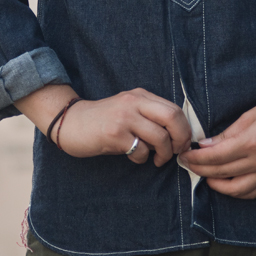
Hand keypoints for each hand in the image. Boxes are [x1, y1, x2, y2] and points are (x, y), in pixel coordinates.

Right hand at [55, 88, 192, 166]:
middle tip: (176, 152)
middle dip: (180, 138)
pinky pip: (140, 150)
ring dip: (163, 154)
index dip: (184, 129)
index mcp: (140, 95)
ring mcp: (124, 117)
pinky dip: (142, 158)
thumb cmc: (103, 121)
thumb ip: (150, 116)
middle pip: (172, 117)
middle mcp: (134, 102)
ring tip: (156, 160)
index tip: (183, 143)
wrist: (71, 122)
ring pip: (160, 137)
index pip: (174, 109)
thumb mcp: (129, 111)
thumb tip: (177, 136)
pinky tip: (134, 157)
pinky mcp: (114, 134)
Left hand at [179, 66, 255, 198]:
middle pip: (221, 173)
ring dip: (216, 184)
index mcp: (251, 143)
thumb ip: (227, 134)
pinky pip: (253, 192)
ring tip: (204, 174)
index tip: (185, 154)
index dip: (196, 158)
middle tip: (187, 163)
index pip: (214, 157)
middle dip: (200, 169)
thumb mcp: (250, 115)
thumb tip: (206, 146)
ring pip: (236, 190)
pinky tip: (226, 182)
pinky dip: (236, 191)